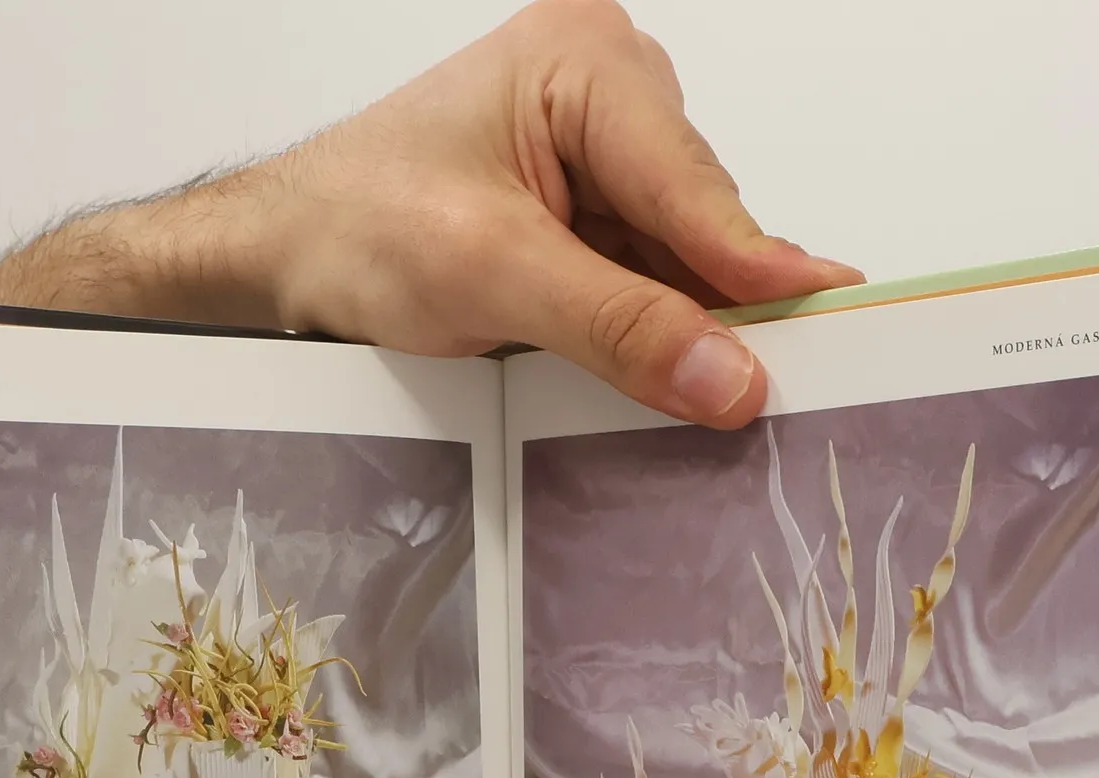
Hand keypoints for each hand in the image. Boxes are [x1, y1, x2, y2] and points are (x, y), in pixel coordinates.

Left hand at [0, 0, 860, 426]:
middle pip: (700, 222)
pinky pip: (646, 283)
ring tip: (706, 393)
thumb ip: (616, 326)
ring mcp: (597, 158)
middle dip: (713, 307)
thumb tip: (728, 375)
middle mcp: (603, 96)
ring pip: (680, 262)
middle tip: (760, 391)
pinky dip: (651, 335)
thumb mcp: (490, 277)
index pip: (691, 180)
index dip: (750, 267)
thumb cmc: (353, 227)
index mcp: (583, 64)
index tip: (819, 326)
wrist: (279, 258)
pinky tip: (662, 376)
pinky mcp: (584, 217)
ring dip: (681, 330)